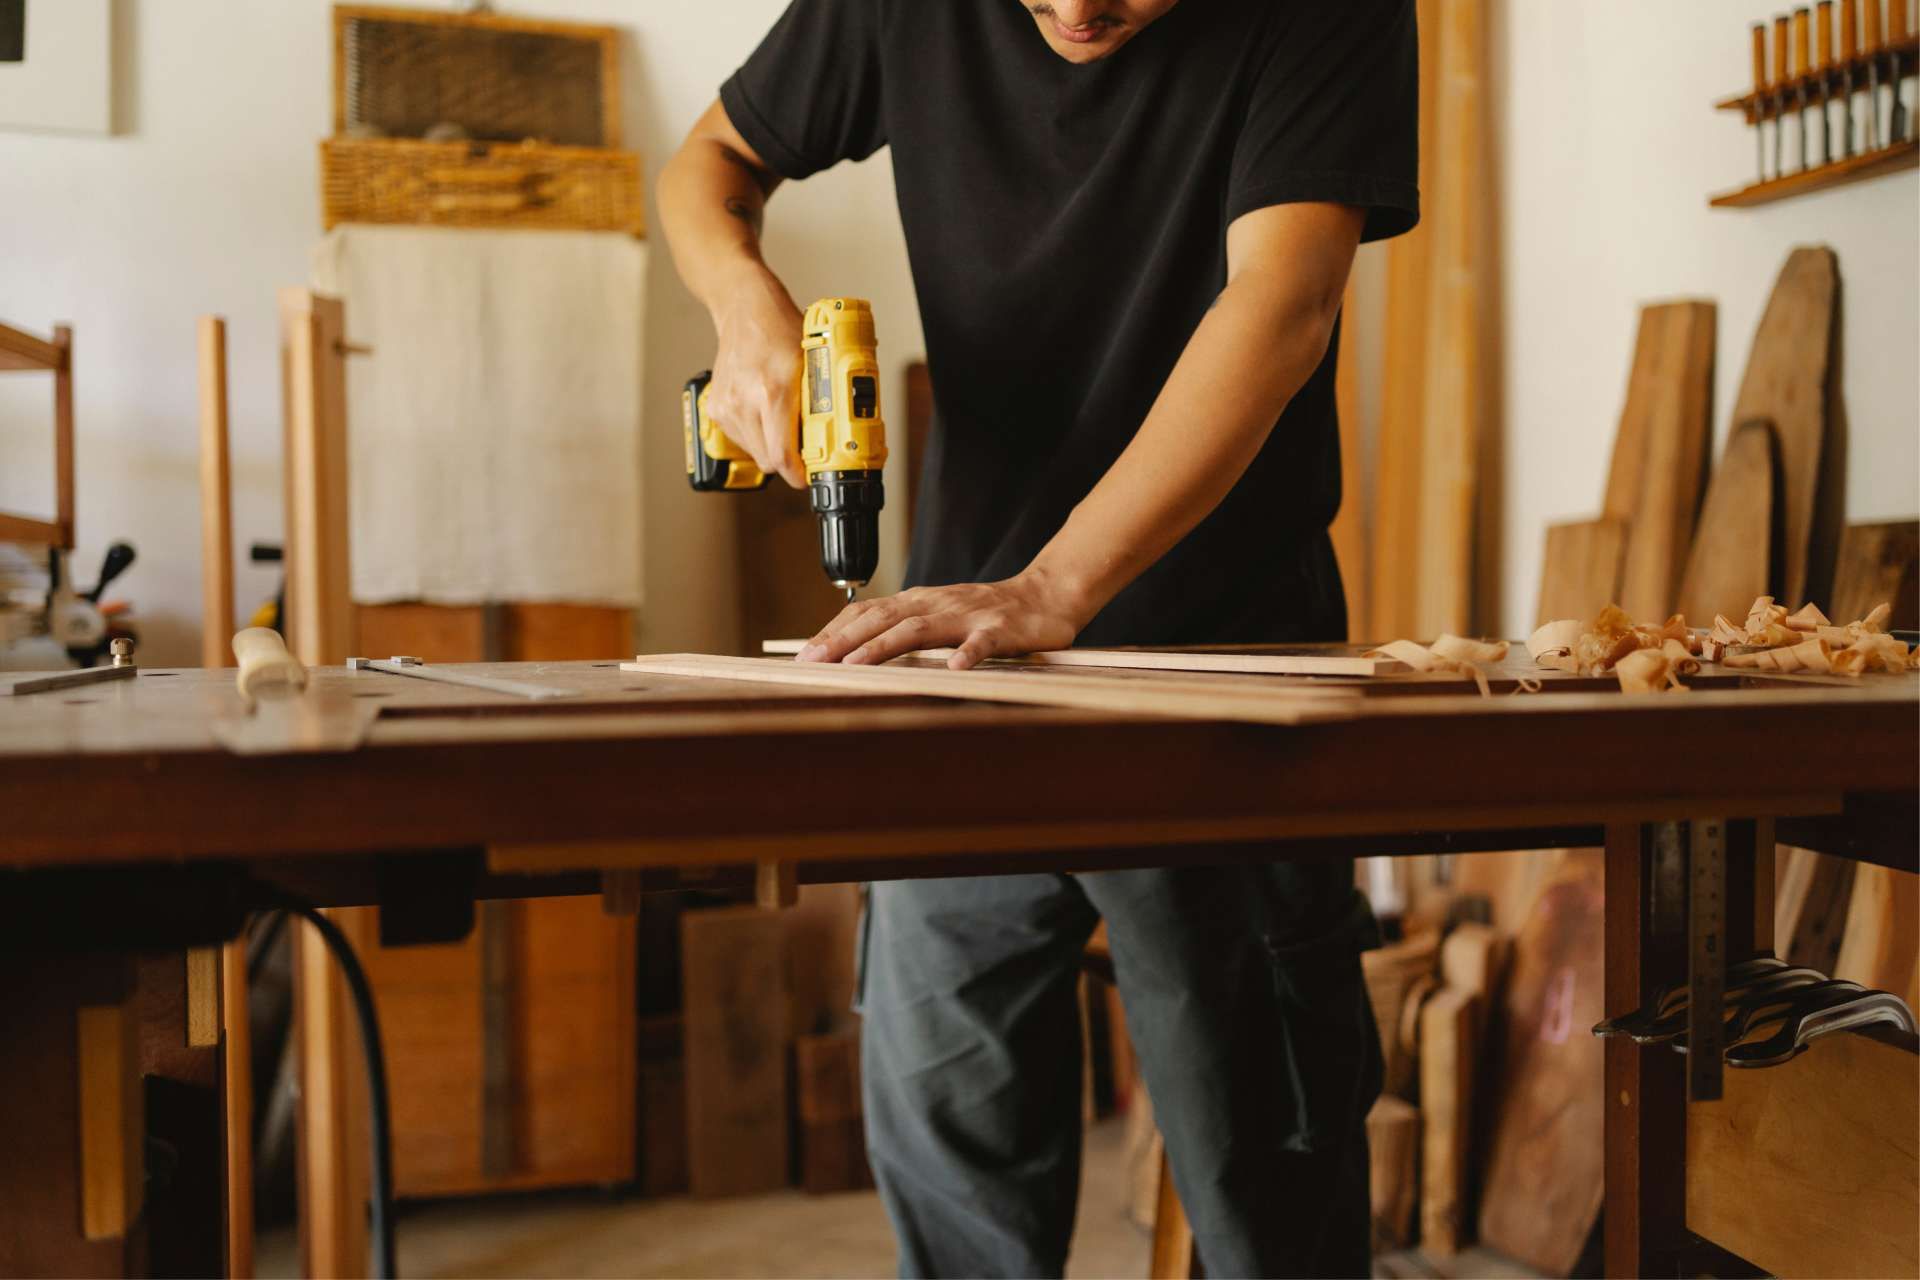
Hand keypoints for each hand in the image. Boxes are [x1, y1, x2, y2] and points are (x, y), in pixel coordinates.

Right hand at [705, 264, 804, 487]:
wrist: (744, 310)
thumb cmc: (780, 330)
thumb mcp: (813, 362)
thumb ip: (821, 400)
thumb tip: (836, 434)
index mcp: (772, 392)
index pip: (781, 455)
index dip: (797, 473)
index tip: (807, 475)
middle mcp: (744, 402)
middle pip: (768, 460)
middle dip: (787, 459)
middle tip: (802, 446)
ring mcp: (726, 407)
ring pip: (754, 452)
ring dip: (771, 446)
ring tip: (781, 420)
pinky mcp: (716, 409)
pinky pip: (741, 439)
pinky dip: (755, 434)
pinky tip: (763, 412)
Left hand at [795, 570, 1092, 668]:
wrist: (1045, 597)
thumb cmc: (988, 613)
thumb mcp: (939, 617)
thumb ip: (903, 629)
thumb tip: (855, 650)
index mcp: (919, 602)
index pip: (867, 613)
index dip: (834, 632)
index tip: (804, 654)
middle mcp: (936, 604)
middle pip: (883, 619)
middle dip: (843, 640)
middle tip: (813, 662)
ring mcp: (967, 615)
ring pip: (919, 629)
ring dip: (884, 646)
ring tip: (855, 664)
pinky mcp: (1000, 630)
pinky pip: (982, 643)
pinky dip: (968, 655)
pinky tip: (955, 670)